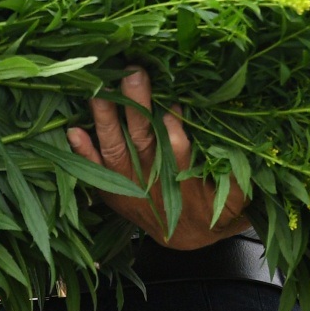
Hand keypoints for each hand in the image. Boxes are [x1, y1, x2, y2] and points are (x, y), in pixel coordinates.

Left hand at [67, 68, 251, 249]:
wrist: (189, 235)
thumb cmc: (216, 202)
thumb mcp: (236, 190)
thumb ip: (233, 167)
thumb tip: (236, 139)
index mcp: (186, 180)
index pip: (179, 153)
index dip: (173, 131)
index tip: (171, 105)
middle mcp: (154, 181)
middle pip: (143, 139)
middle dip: (137, 105)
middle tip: (135, 75)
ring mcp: (129, 185)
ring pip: (115, 147)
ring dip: (107, 118)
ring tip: (100, 90)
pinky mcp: (112, 189)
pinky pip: (94, 169)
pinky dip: (83, 151)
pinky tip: (73, 130)